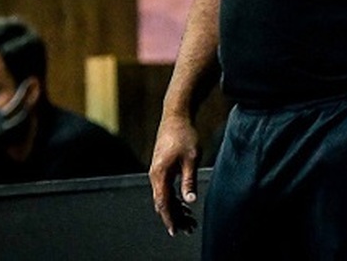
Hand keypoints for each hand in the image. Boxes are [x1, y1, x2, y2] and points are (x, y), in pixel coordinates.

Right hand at [148, 111, 201, 235]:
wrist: (176, 115)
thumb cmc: (184, 134)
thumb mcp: (191, 158)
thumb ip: (189, 180)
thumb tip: (190, 200)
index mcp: (160, 173)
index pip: (162, 203)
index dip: (169, 218)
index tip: (176, 230)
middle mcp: (155, 174)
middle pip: (162, 202)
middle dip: (174, 217)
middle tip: (188, 228)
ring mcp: (157, 171)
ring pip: (164, 196)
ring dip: (175, 208)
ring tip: (189, 219)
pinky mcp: (161, 167)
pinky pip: (165, 188)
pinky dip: (174, 198)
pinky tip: (184, 203)